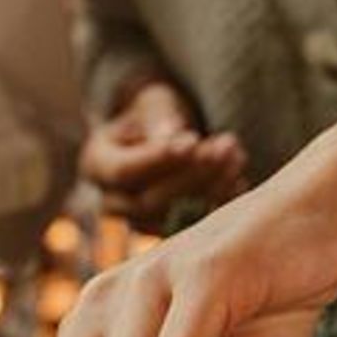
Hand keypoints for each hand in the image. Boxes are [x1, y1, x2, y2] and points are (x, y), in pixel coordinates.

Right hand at [79, 80, 247, 233]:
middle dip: (192, 175)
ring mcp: (138, 224)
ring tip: (236, 157)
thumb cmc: (155, 114)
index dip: (159, 159)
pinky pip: (192, 230)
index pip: (123, 171)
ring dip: (210, 190)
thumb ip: (159, 117)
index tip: (192, 140)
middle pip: (149, 201)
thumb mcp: (153, 102)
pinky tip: (240, 182)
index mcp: (96, 165)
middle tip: (226, 147)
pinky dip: (218, 207)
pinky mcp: (166, 233)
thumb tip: (172, 136)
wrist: (162, 139)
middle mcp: (111, 201)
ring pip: (173, 219)